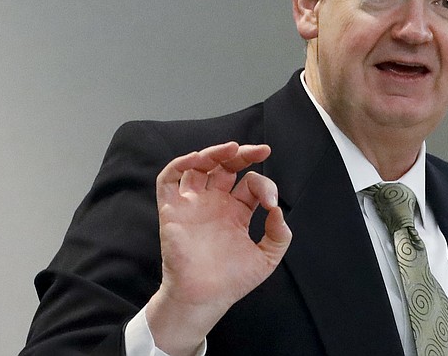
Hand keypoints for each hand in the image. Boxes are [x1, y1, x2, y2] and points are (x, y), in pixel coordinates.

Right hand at [145, 142, 291, 355]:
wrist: (204, 299)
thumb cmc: (231, 282)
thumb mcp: (266, 259)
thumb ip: (278, 235)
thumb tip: (277, 210)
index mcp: (236, 212)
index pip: (250, 184)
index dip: (264, 186)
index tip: (271, 204)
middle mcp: (214, 203)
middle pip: (225, 166)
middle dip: (242, 154)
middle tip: (260, 149)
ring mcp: (193, 204)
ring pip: (198, 166)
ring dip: (213, 152)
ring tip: (230, 148)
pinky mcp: (172, 209)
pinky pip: (169, 179)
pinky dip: (181, 164)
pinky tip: (198, 159)